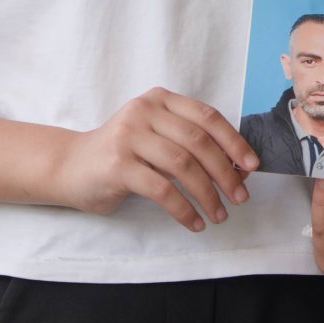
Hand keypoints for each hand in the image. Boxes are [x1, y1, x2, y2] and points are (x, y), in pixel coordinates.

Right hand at [57, 87, 257, 231]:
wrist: (71, 167)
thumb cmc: (123, 156)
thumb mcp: (157, 140)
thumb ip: (190, 146)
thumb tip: (238, 170)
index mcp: (161, 100)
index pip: (207, 117)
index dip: (234, 142)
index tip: (252, 166)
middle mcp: (145, 111)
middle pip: (198, 141)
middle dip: (225, 173)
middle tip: (239, 198)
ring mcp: (129, 136)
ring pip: (182, 166)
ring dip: (207, 195)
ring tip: (218, 215)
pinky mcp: (118, 164)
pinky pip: (161, 189)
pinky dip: (183, 209)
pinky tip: (193, 222)